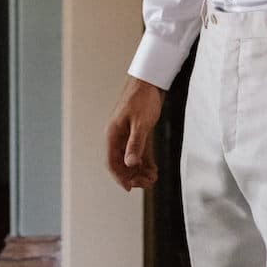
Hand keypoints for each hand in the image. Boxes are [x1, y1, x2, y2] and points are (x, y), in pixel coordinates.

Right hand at [106, 75, 163, 190]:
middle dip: (133, 175)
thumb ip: (135, 144)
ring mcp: (127, 134)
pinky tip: (153, 169)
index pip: (112, 162)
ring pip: (130, 158)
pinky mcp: (137, 131)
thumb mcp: (141, 123)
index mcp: (113, 134)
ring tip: (153, 178)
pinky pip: (138, 151)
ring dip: (140, 170)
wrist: (150, 79)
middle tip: (147, 183)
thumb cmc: (143, 98)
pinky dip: (145, 161)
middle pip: (121, 163)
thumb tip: (129, 164)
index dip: (120, 177)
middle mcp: (117, 136)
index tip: (130, 188)